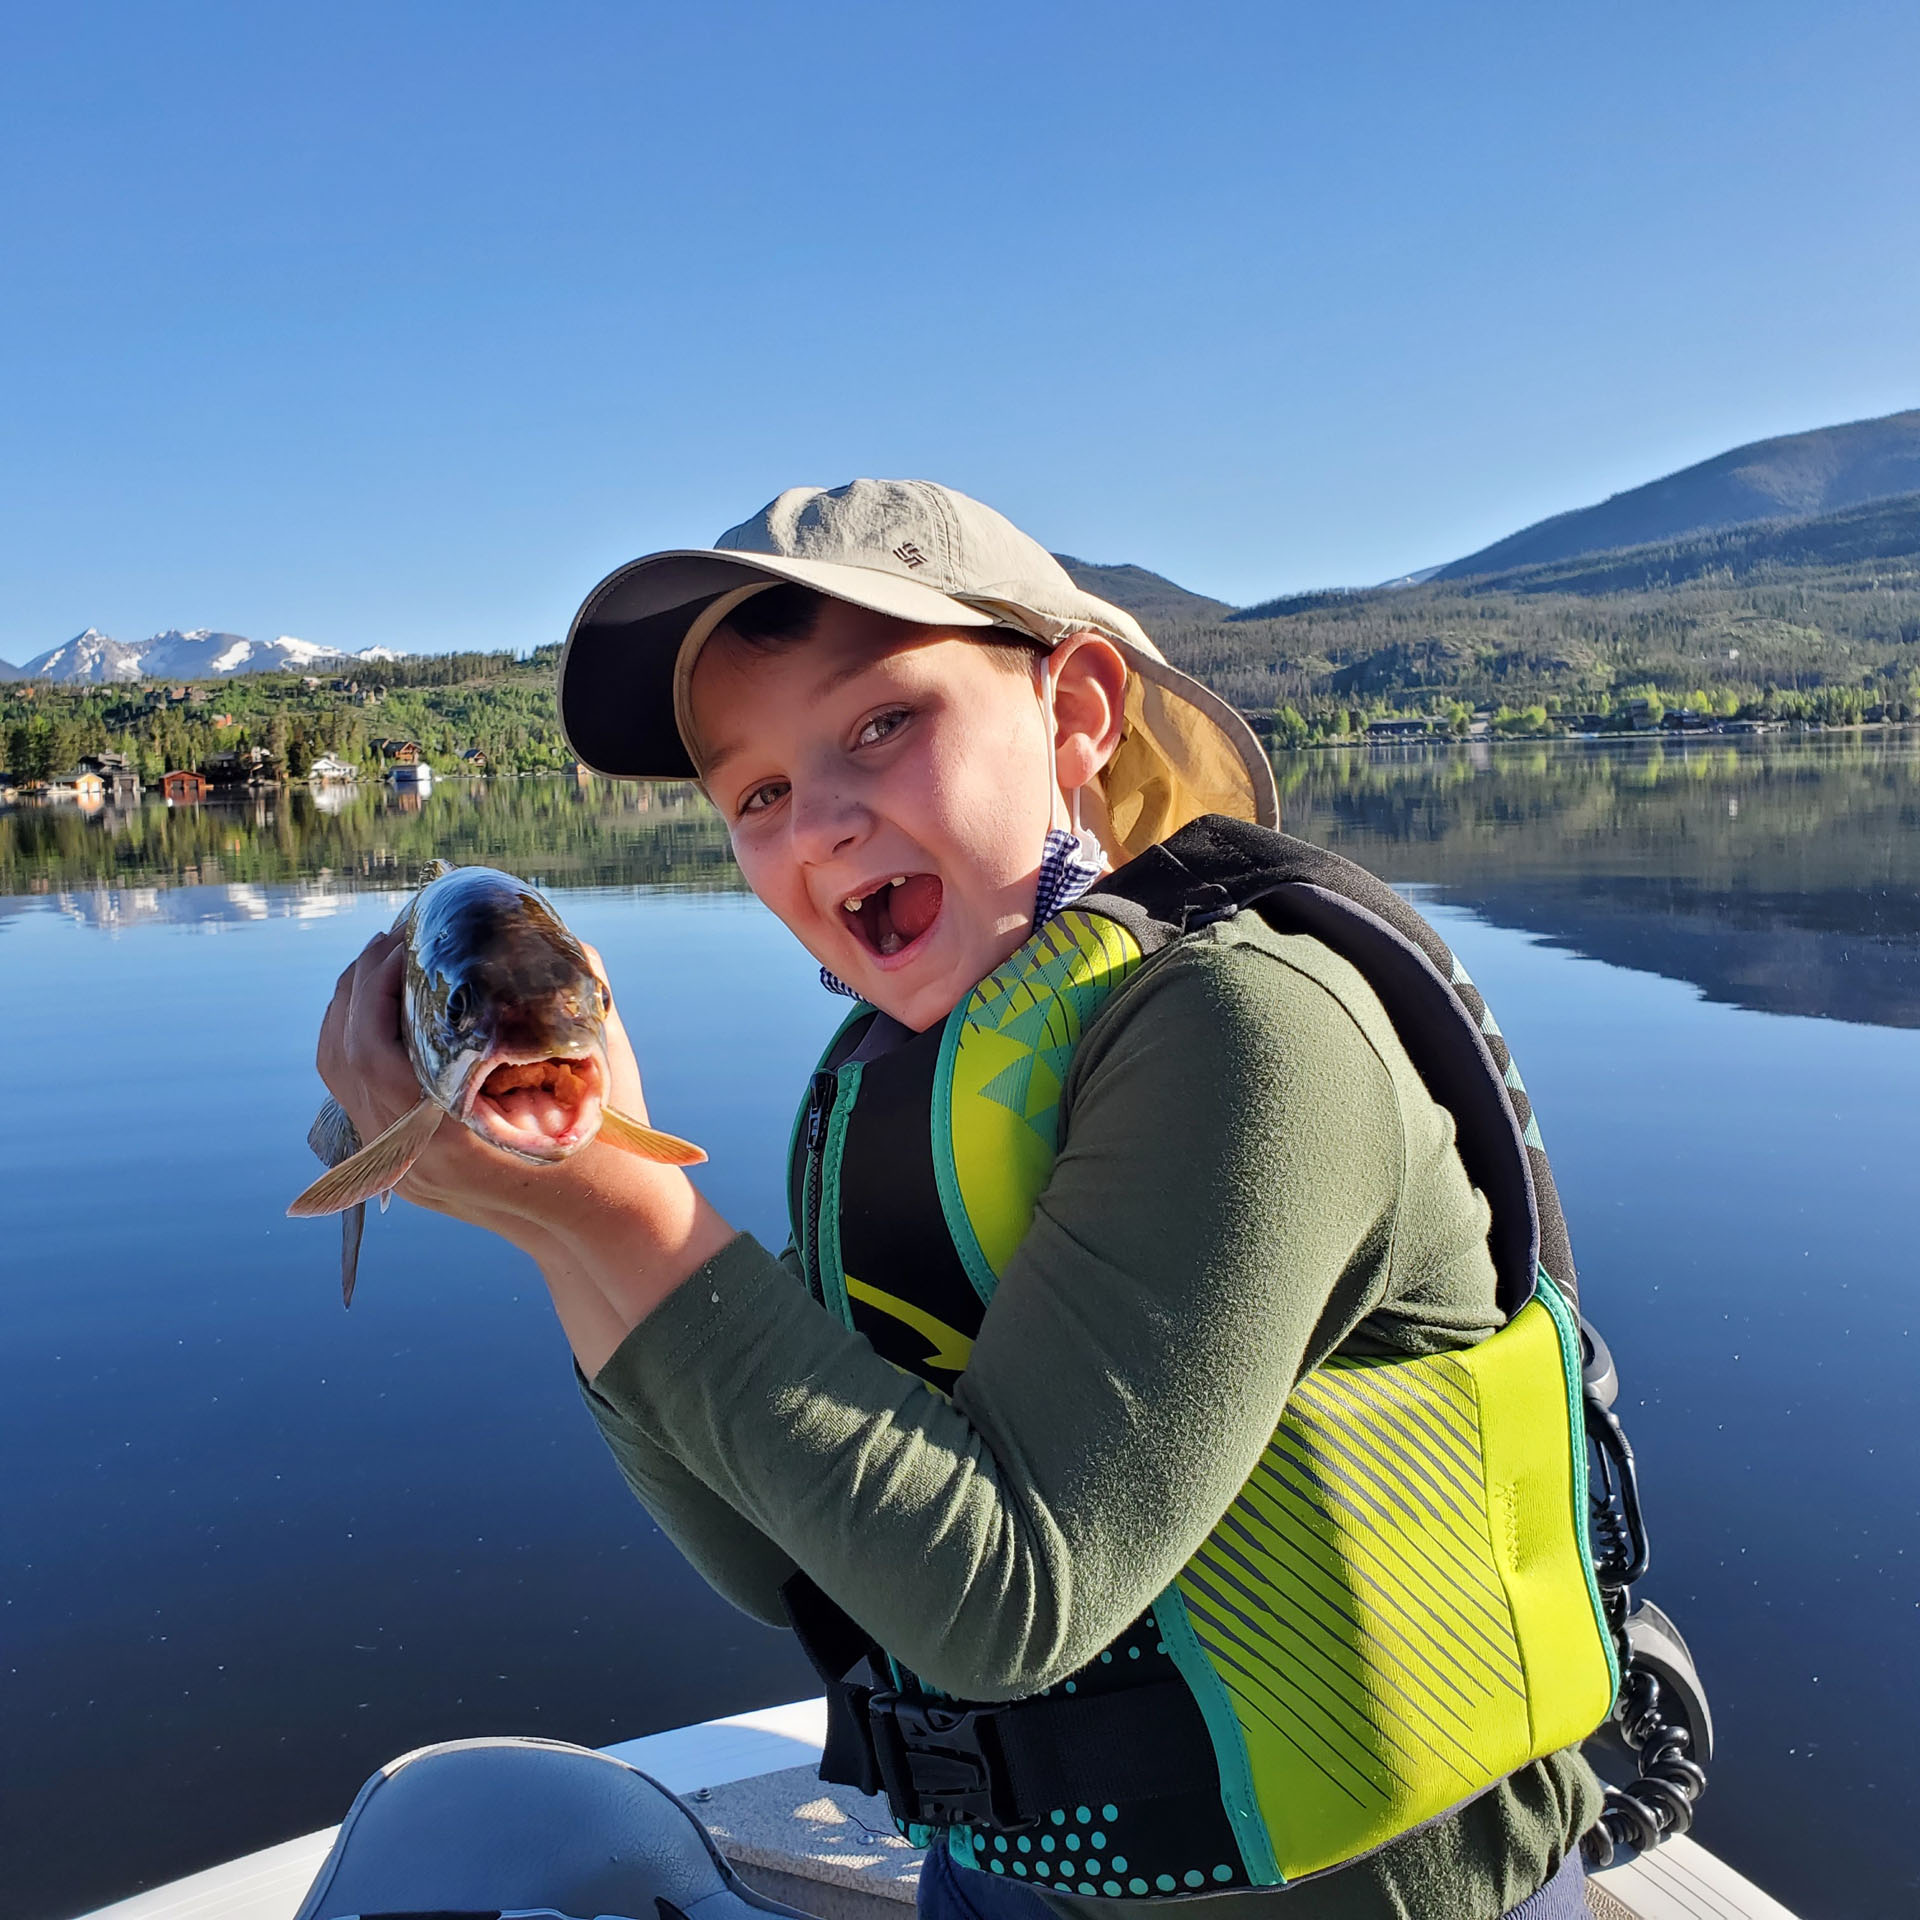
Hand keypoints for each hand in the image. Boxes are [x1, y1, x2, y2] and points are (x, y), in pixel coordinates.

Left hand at [314, 926, 733, 1370]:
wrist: (602, 1225)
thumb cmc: (613, 1150)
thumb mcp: (603, 1070)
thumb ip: (578, 999)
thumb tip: (558, 937)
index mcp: (446, 1139)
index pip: (370, 1052)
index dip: (372, 985)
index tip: (401, 939)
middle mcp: (410, 1159)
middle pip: (342, 1059)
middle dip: (357, 988)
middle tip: (391, 941)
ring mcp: (402, 1171)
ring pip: (341, 1080)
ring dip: (351, 1015)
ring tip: (383, 969)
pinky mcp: (404, 1171)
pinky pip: (357, 1099)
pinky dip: (360, 1049)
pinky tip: (388, 1018)